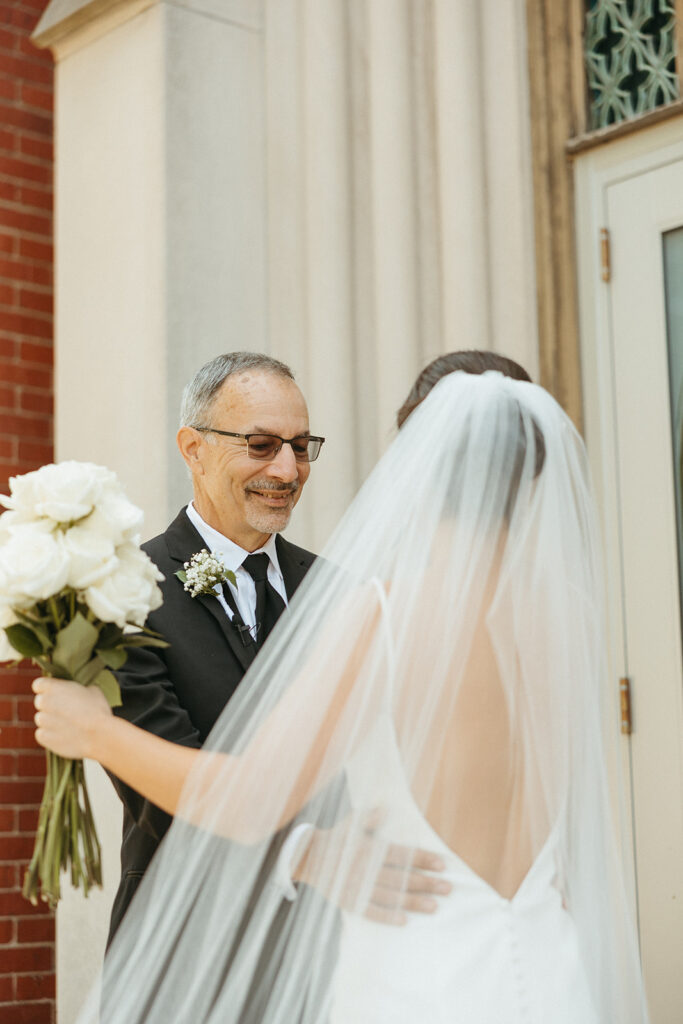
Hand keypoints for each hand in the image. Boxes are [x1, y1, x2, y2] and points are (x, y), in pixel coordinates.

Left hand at [33, 677, 111, 759]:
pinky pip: (42, 734)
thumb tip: (79, 694)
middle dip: (50, 705)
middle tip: (66, 710)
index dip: (48, 688)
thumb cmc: (98, 711)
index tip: (56, 692)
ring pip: (42, 719)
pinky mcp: (44, 737)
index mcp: (53, 687)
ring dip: (51, 721)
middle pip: (40, 702)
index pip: (38, 684)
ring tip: (69, 725)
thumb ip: (78, 690)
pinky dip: (50, 735)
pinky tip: (65, 735)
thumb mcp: (92, 690)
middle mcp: (43, 702)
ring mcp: (42, 721)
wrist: (99, 735)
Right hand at [293, 810, 451, 925]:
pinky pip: (371, 911)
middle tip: (448, 888)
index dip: (423, 859)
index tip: (442, 864)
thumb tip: (386, 807)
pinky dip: (387, 916)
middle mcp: (367, 869)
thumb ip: (371, 817)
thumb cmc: (335, 839)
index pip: (403, 855)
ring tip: (434, 907)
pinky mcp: (350, 901)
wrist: (307, 857)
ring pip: (391, 896)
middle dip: (426, 883)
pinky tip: (404, 921)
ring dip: (413, 902)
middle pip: (402, 878)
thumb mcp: (352, 824)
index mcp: (371, 849)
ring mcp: (359, 887)